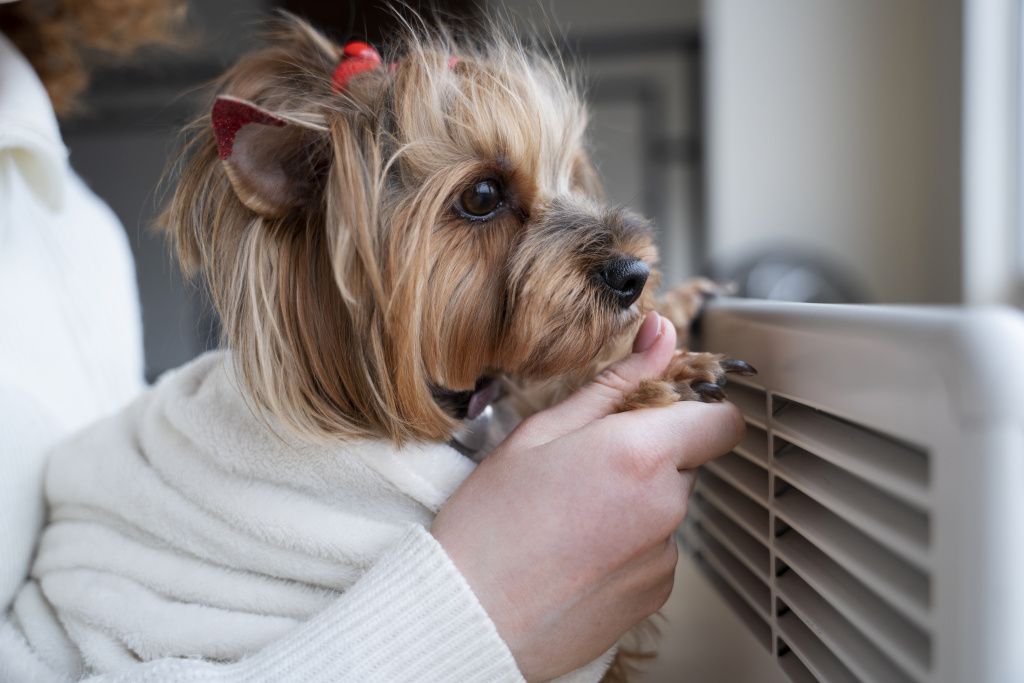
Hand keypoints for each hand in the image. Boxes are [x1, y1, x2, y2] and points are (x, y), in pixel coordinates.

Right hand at [430, 312, 744, 680]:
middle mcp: (666, 505)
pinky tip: (577, 551)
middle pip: (686, 462)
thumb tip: (661, 333)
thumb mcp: (542, 431)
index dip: (697, 411)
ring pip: (666, 507)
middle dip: (649, 455)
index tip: (661, 415)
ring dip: (636, 502)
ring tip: (571, 516)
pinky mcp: (654, 593)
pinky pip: (655, 551)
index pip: (722, 421)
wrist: (469, 612)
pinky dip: (627, 545)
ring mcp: (664, 555)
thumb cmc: (492, 521)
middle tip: (585, 467)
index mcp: (641, 453)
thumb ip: (616, 380)